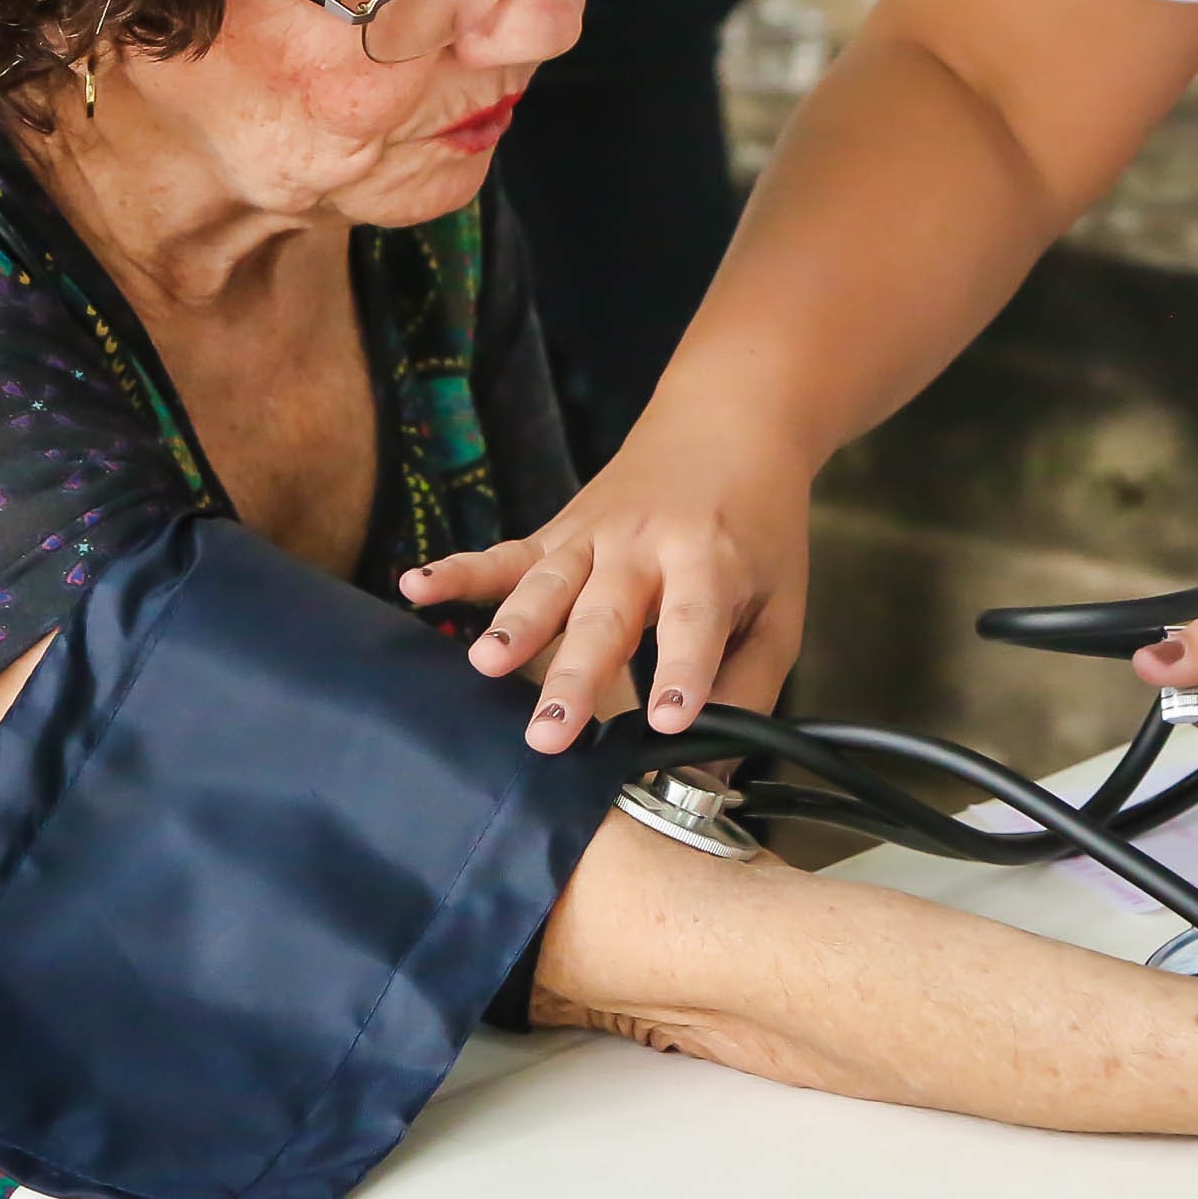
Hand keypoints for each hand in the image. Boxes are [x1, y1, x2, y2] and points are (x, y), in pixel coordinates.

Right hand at [398, 413, 816, 752]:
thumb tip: (710, 773)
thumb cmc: (755, 531)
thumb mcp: (779, 607)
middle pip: (607, 616)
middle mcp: (646, 547)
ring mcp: (594, 537)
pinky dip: (459, 570)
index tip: (670, 721)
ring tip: (487, 666)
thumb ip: (748, 688)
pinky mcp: (557, 533)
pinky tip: (418, 584)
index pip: (694, 623)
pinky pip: (504, 554)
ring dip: (516, 627)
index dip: (683, 671)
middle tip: (551, 733)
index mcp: (710, 564)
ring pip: (550, 586)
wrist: (729, 425)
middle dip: (576, 676)